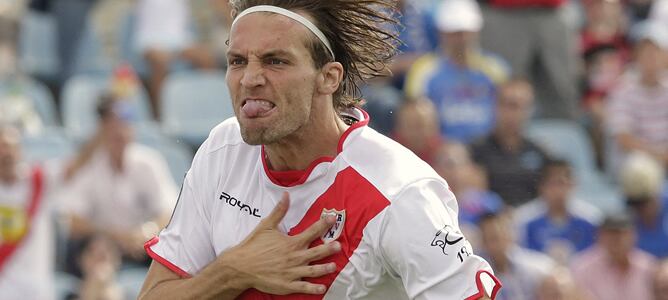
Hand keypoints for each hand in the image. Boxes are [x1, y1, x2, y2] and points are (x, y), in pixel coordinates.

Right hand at [219, 192, 340, 294]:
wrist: (241, 266)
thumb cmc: (253, 245)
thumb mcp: (267, 226)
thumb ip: (279, 211)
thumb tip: (286, 195)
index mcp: (291, 243)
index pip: (312, 231)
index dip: (323, 224)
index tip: (332, 218)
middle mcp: (294, 257)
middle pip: (316, 252)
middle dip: (329, 248)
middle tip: (339, 245)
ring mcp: (292, 272)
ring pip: (313, 270)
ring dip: (325, 268)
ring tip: (334, 266)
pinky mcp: (287, 285)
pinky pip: (304, 287)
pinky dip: (314, 288)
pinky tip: (322, 288)